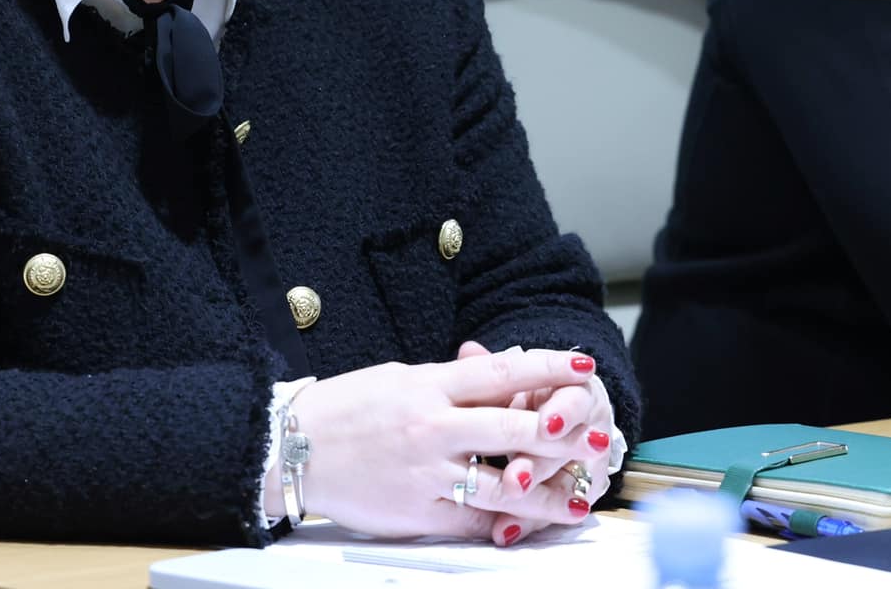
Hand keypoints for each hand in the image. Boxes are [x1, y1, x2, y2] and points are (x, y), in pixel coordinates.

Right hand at [272, 348, 601, 538]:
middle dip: (561, 433)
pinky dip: (502, 523)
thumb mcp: (400, 378)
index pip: (500, 373)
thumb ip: (449, 380)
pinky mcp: (417, 512)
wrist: (293, 448)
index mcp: (430, 386)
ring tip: (578, 496)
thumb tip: (496, 371)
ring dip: (545, 491)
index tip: (581, 365)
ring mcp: (427, 473)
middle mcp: (433, 427)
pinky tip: (527, 525)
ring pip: (499, 483)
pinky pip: (470, 519)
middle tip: (597, 436)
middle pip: (511, 428)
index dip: (545, 368)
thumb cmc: (347, 407)